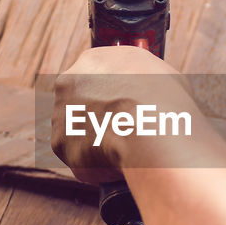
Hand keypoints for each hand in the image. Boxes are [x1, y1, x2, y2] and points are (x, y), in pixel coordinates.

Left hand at [51, 46, 201, 183]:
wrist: (151, 132)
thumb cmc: (164, 102)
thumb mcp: (163, 76)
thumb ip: (142, 81)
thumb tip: (149, 93)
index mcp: (94, 60)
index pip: (99, 77)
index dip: (115, 95)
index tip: (127, 109)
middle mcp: (70, 82)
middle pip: (82, 102)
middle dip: (100, 117)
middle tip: (125, 131)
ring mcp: (61, 113)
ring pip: (79, 131)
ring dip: (97, 142)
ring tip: (126, 149)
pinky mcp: (61, 145)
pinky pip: (80, 158)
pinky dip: (97, 165)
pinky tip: (118, 163)